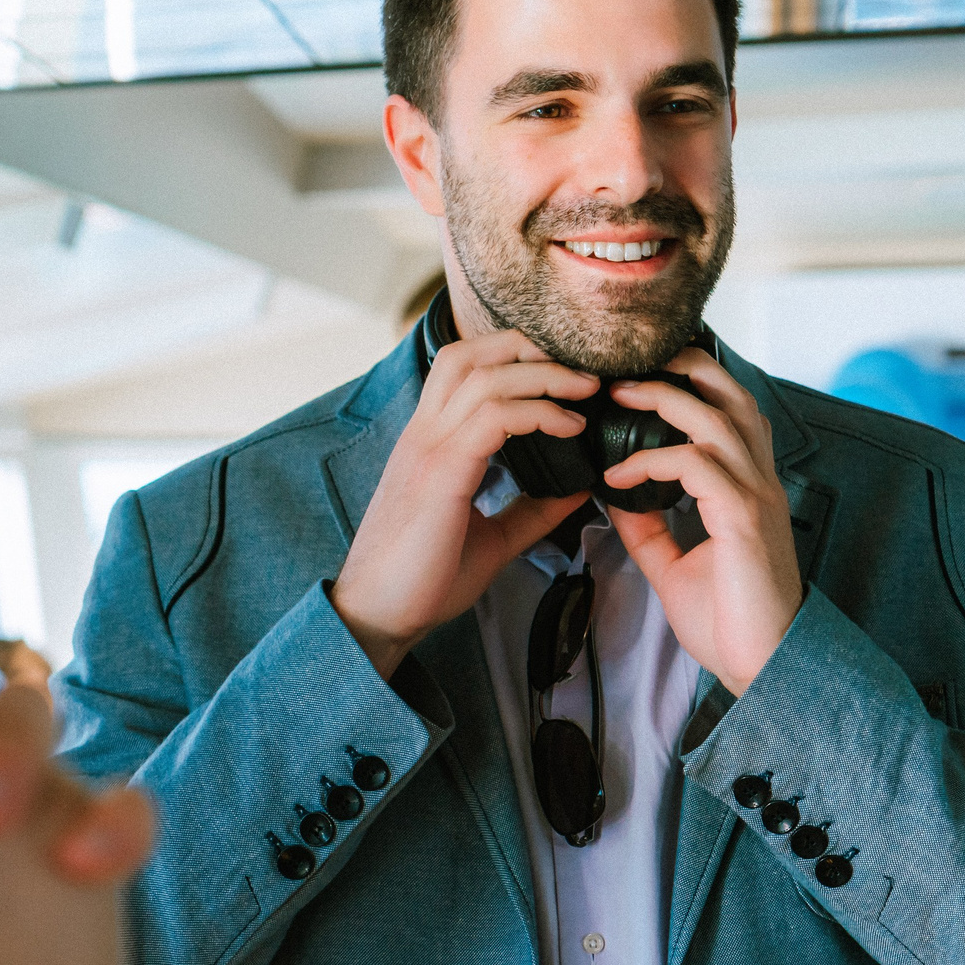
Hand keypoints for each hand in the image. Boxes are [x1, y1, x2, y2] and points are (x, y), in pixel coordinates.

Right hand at [333, 330, 593, 676]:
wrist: (377, 617)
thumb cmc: (424, 580)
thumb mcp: (492, 538)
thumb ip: (531, 510)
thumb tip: (579, 489)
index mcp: (431, 441)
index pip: (464, 367)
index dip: (516, 356)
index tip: (567, 375)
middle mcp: (424, 434)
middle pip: (471, 352)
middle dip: (531, 347)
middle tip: (585, 368)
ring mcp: (428, 448)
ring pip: (486, 376)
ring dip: (544, 375)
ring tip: (587, 390)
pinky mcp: (440, 473)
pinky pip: (494, 417)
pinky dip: (538, 413)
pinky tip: (570, 428)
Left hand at [603, 348, 801, 695]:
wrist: (764, 667)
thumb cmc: (732, 622)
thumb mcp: (676, 566)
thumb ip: (649, 529)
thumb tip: (615, 497)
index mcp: (748, 487)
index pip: (729, 410)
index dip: (688, 383)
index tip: (633, 383)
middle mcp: (758, 481)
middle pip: (730, 393)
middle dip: (680, 366)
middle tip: (624, 365)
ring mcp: (755, 496)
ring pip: (715, 416)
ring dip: (661, 399)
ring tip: (615, 396)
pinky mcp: (743, 518)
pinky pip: (696, 464)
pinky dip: (652, 460)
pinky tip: (619, 473)